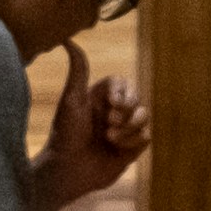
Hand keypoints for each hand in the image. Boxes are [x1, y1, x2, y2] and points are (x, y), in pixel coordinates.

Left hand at [33, 41, 149, 210]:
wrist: (67, 171)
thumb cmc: (64, 134)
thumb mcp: (71, 99)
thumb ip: (77, 70)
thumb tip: (67, 38)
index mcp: (99, 98)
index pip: (123, 82)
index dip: (122, 91)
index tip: (112, 103)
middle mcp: (113, 112)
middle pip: (137, 97)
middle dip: (126, 110)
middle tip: (109, 122)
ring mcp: (123, 130)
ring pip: (144, 116)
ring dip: (129, 126)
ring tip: (109, 137)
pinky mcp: (131, 149)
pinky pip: (146, 136)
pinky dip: (132, 141)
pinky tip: (116, 148)